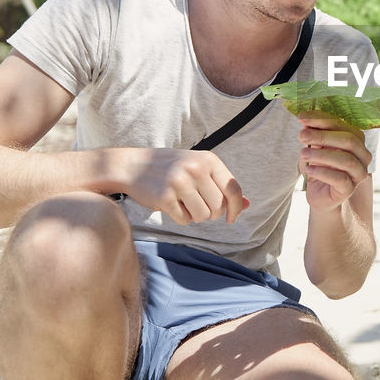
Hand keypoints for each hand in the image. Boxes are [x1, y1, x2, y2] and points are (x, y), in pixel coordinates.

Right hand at [121, 148, 247, 224]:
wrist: (133, 165)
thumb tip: (247, 205)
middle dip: (210, 213)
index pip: (233, 189)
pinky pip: (184, 220)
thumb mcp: (199, 168)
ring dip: (194, 216)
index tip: (232, 218)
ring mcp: (180, 182)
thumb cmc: (171, 169)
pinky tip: (170, 205)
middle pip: (218, 207)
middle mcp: (196, 169)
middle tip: (197, 206)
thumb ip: (222, 186)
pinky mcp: (165, 197)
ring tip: (183, 204)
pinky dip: (180, 218)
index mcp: (208, 160)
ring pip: (202, 216)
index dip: (236, 208)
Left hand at [297, 111, 371, 211]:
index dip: (322, 120)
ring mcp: (358, 173)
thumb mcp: (317, 147)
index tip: (302, 118)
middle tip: (302, 135)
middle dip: (323, 136)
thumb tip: (305, 120)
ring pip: (346, 160)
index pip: (342, 125)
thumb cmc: (321, 166)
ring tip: (303, 153)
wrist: (320, 194)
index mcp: (357, 140)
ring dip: (322, 155)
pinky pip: (340, 179)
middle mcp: (362, 156)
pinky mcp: (349, 189)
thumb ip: (315, 134)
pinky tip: (309, 169)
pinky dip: (323, 172)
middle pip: (349, 141)